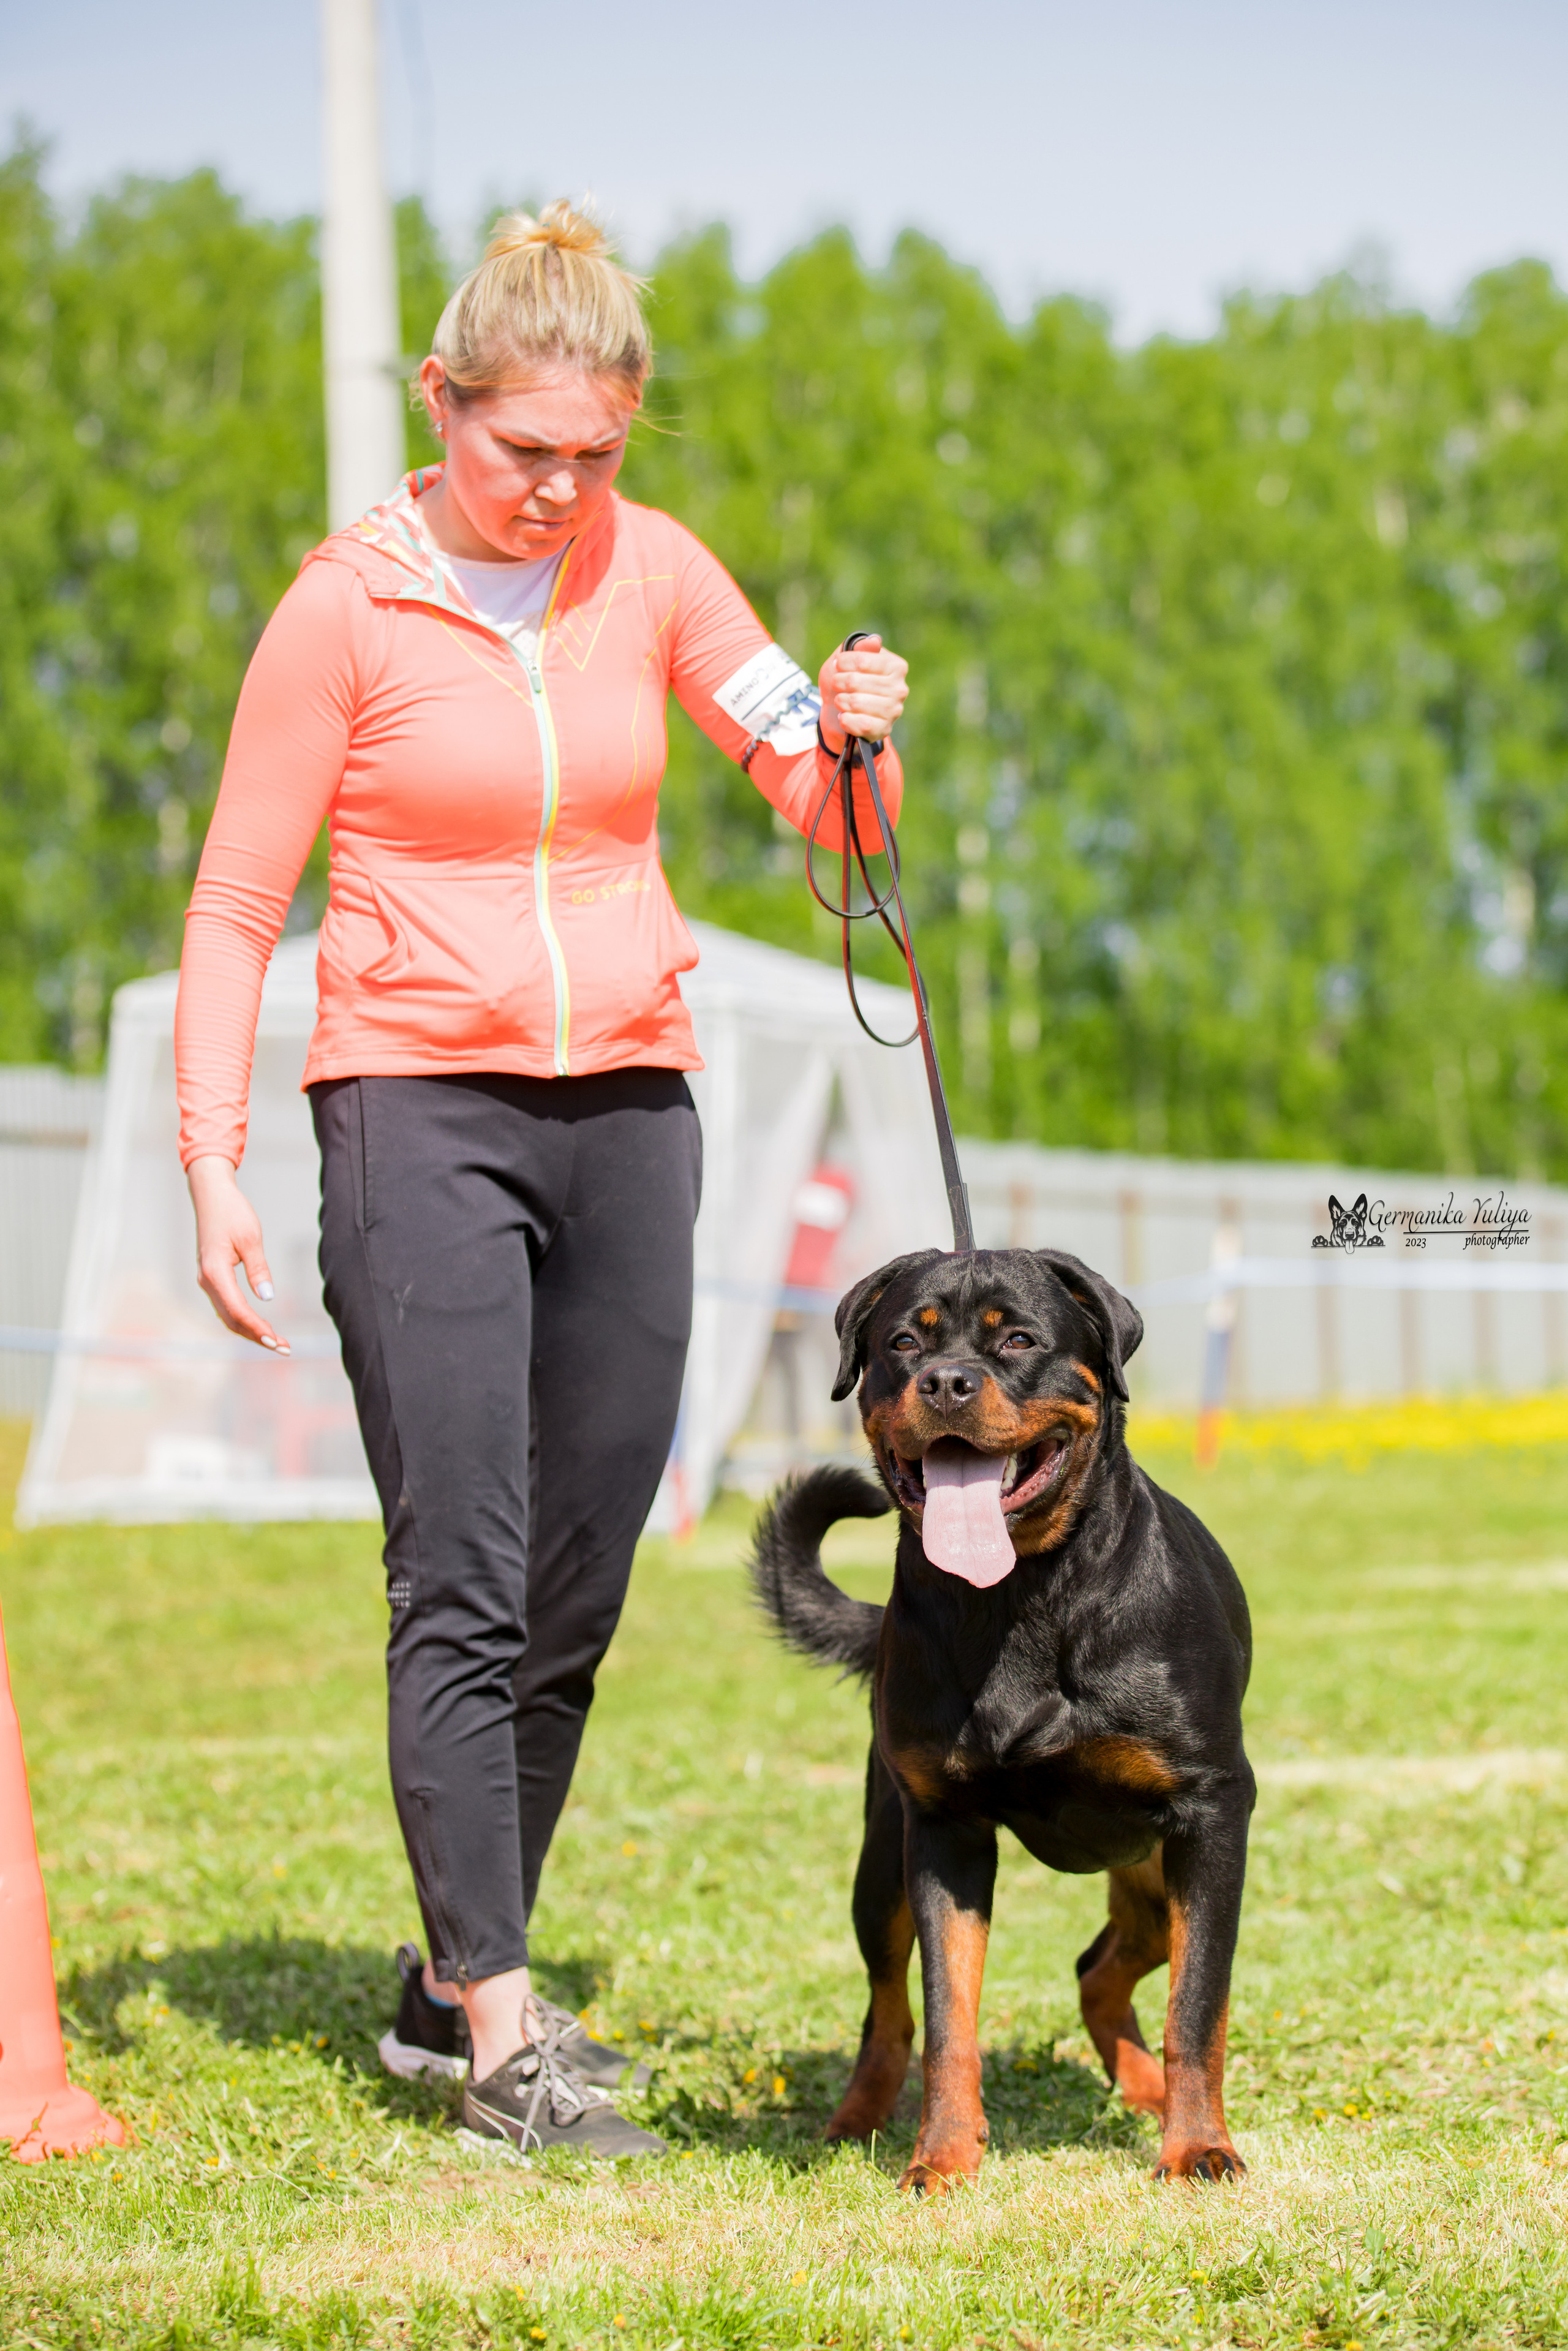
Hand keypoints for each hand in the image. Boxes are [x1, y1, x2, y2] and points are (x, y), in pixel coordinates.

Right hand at [187, 1155, 289, 1352]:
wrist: (210, 1195)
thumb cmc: (232, 1212)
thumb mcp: (251, 1238)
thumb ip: (258, 1270)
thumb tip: (267, 1298)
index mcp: (215, 1272)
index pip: (238, 1309)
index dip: (257, 1328)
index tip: (277, 1340)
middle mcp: (206, 1281)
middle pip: (232, 1319)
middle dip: (257, 1336)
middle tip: (284, 1347)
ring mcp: (207, 1281)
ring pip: (228, 1316)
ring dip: (251, 1330)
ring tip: (277, 1341)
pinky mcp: (211, 1278)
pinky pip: (226, 1306)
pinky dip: (243, 1319)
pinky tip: (260, 1327)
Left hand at [818, 636, 908, 754]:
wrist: (839, 712)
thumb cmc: (845, 680)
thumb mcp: (846, 658)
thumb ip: (858, 647)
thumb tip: (875, 641)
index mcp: (895, 666)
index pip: (863, 660)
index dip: (843, 662)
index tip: (837, 664)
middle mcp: (900, 688)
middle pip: (855, 682)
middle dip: (838, 682)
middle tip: (836, 684)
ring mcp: (894, 711)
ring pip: (856, 703)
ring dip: (841, 701)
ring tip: (840, 700)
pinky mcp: (884, 730)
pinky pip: (860, 724)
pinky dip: (845, 720)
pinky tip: (844, 716)